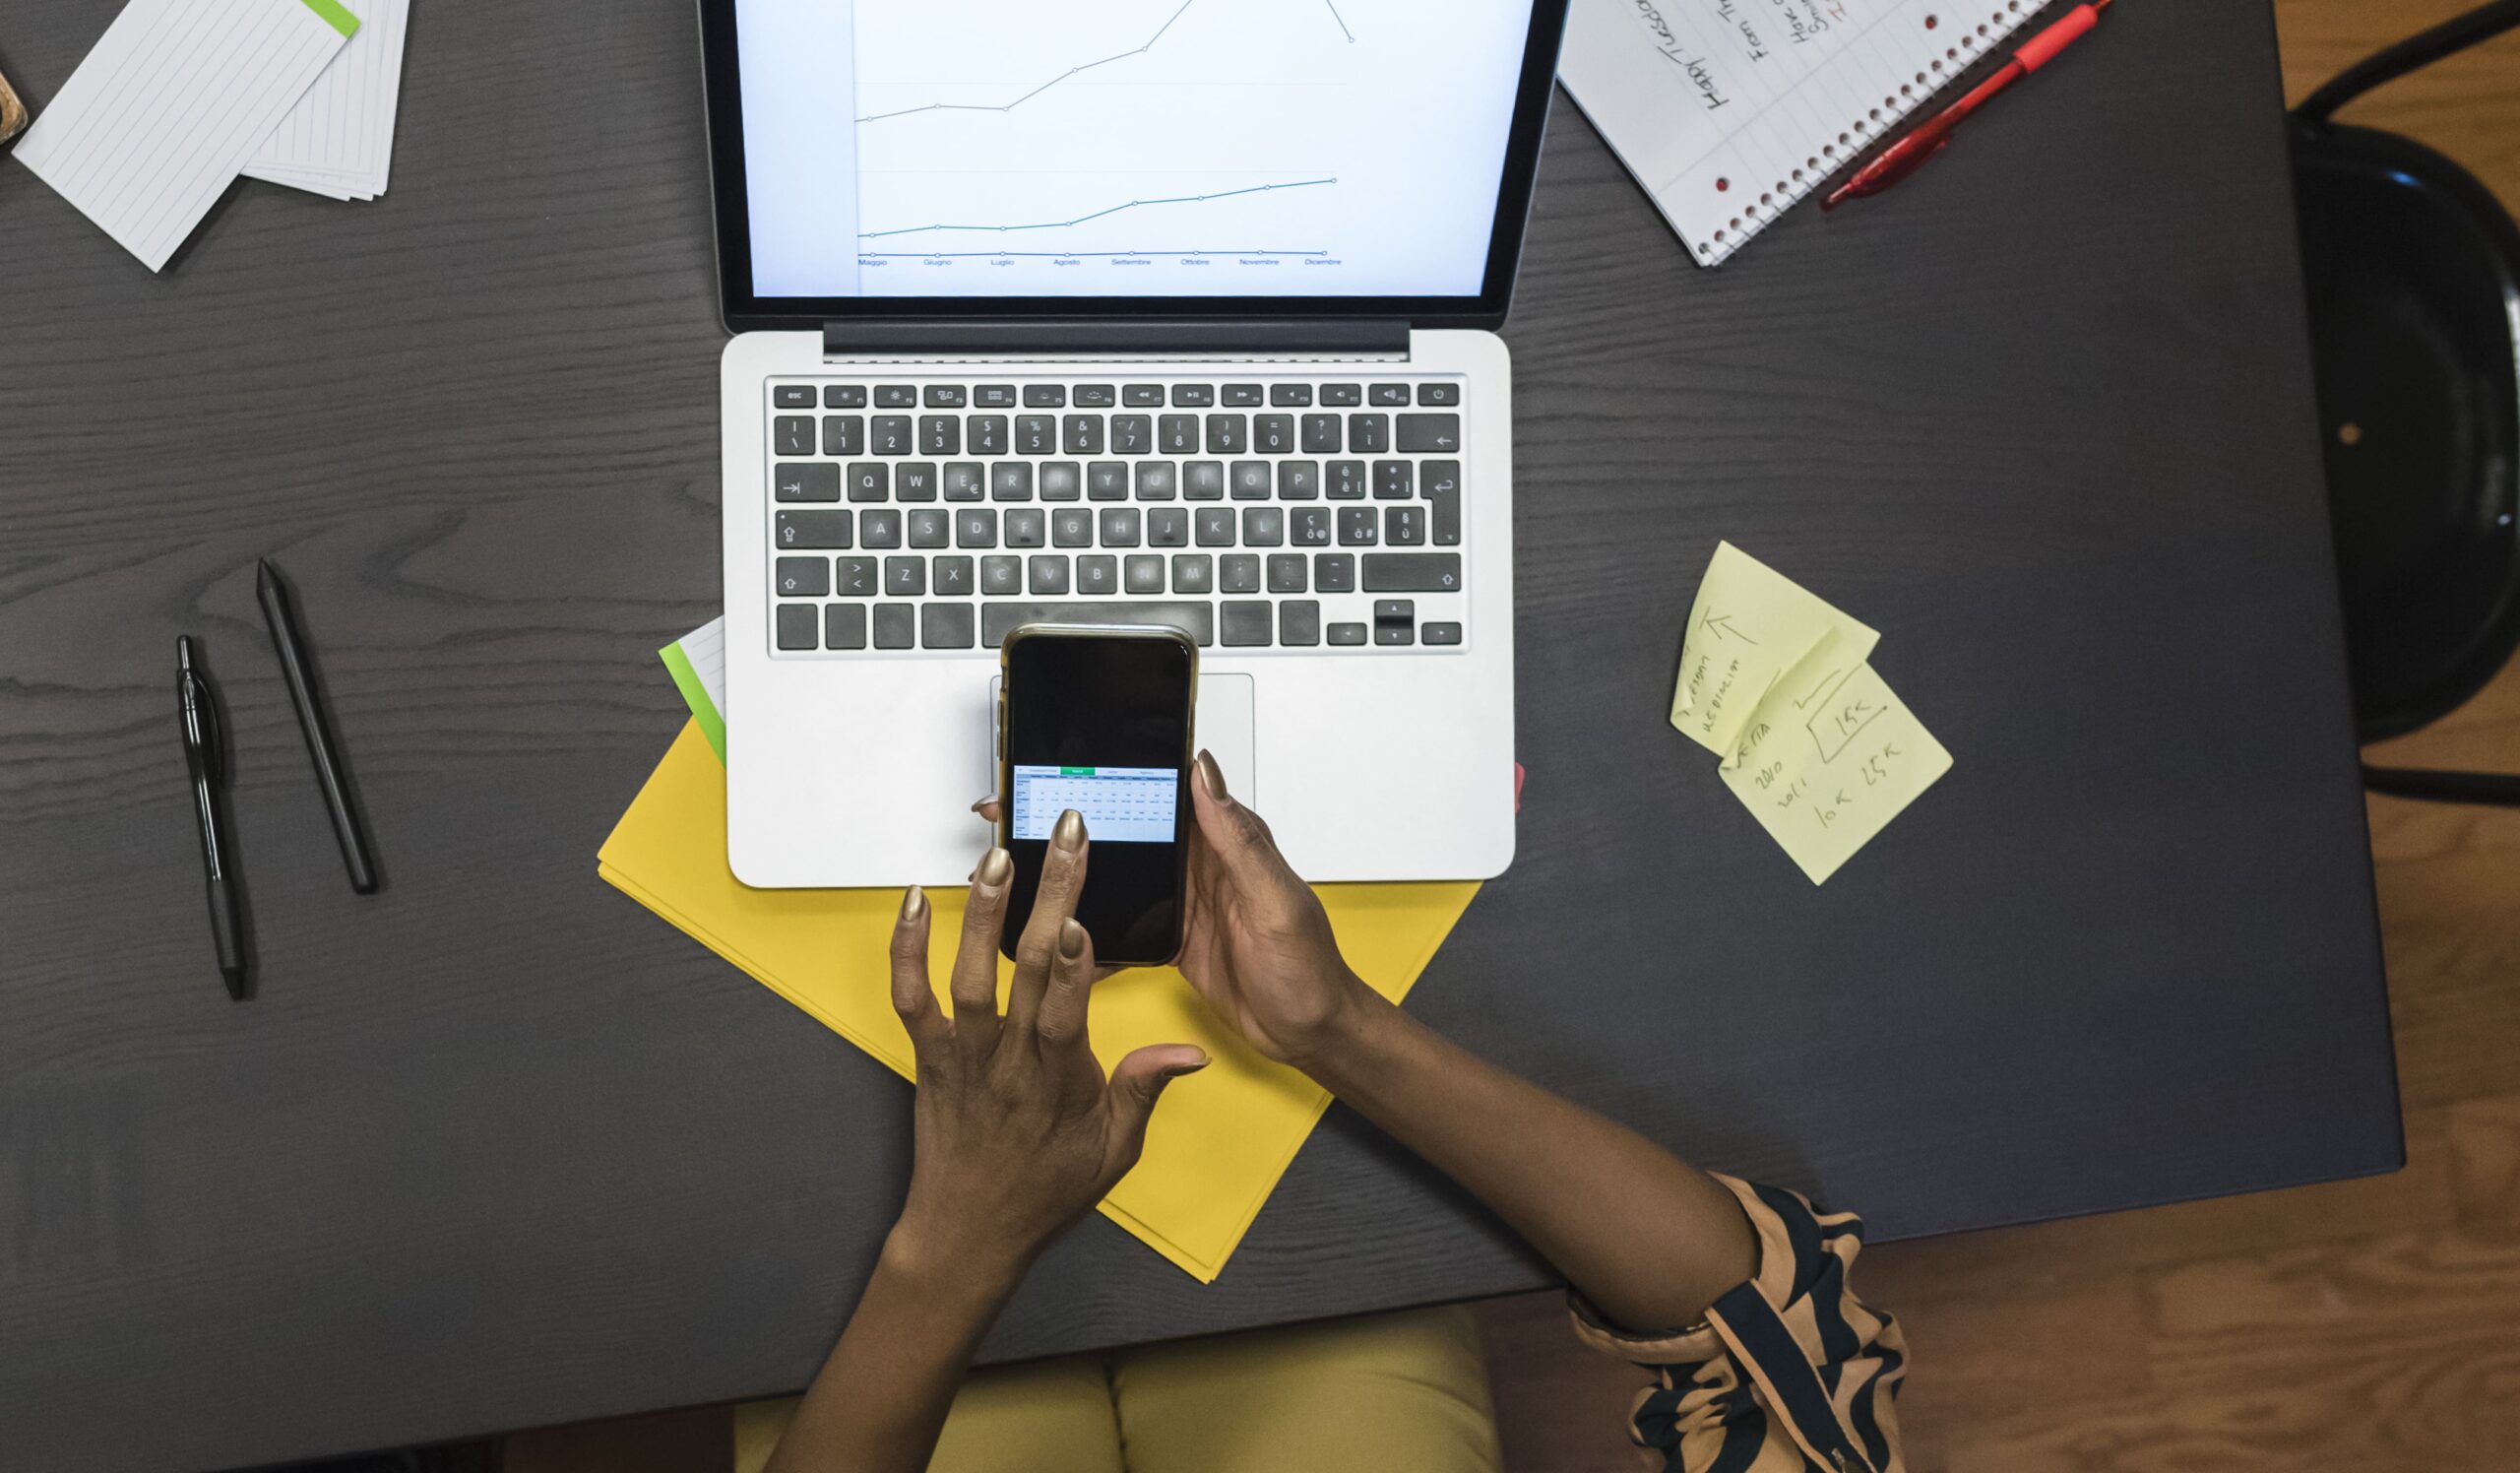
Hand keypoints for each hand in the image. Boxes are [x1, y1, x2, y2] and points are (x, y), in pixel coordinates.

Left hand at [886, 814, 1206, 1282]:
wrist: (967, 1231)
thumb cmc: (1042, 1192)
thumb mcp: (1114, 1151)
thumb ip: (1145, 1090)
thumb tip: (1191, 1052)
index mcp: (1056, 1081)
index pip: (1063, 1012)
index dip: (1070, 965)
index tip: (1078, 919)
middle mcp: (1006, 1060)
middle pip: (1024, 967)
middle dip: (1048, 895)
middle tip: (1065, 839)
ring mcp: (963, 1053)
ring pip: (968, 972)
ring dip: (982, 909)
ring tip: (998, 856)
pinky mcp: (929, 1054)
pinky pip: (910, 995)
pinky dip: (908, 947)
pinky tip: (917, 901)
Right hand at [969, 763, 1373, 1068]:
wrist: (1312, 1033)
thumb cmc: (1309, 968)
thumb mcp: (1275, 900)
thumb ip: (1239, 839)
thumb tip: (1205, 773)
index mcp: (1226, 842)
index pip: (1166, 789)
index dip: (1117, 770)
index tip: (1067, 760)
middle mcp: (1201, 863)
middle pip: (1130, 825)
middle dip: (1078, 816)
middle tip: (1018, 809)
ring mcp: (1183, 900)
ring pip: (1120, 869)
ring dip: (1077, 865)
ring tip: (1026, 858)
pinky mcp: (1171, 936)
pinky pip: (1123, 918)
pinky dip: (1091, 919)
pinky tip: (1058, 922)